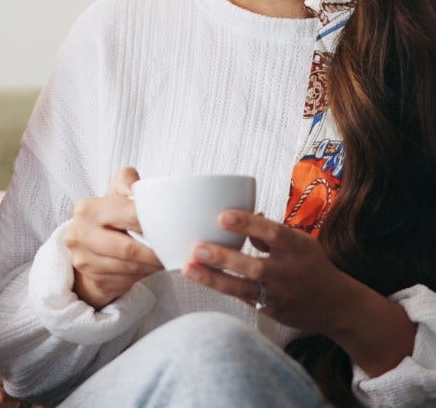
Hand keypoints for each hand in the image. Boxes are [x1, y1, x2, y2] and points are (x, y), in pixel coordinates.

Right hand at [63, 167, 162, 308]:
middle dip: (155, 253)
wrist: (87, 243)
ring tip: (165, 259)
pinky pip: (125, 281)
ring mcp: (84, 259)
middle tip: (173, 251)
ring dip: (151, 266)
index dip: (153, 223)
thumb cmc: (108, 215)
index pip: (129, 215)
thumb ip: (128, 182)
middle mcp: (80, 234)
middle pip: (129, 248)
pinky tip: (149, 268)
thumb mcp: (115, 191)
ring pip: (129, 267)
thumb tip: (141, 191)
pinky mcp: (92, 278)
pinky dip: (142, 275)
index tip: (172, 229)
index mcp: (88, 208)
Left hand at [182, 210, 349, 331]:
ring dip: (213, 279)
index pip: (271, 232)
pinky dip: (222, 289)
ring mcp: (279, 294)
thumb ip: (269, 232)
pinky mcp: (271, 310)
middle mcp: (287, 272)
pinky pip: (243, 298)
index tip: (221, 216)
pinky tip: (201, 279)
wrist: (337, 306)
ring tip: (188, 268)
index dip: (247, 223)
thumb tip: (240, 217)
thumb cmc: (311, 264)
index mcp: (296, 247)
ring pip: (243, 289)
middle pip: (253, 267)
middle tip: (195, 248)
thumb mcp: (299, 241)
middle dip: (222, 258)